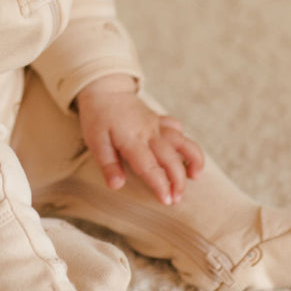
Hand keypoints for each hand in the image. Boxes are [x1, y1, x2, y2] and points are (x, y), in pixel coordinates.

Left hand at [76, 75, 203, 204]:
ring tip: (196, 176)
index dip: (161, 185)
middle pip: (171, 158)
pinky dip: (184, 142)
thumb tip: (116, 185)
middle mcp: (150, 133)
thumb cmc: (98, 117)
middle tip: (177, 199)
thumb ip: (108, 164)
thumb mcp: (95, 142)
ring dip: (193, 159)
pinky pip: (177, 129)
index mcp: (132, 140)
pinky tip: (183, 153)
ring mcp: (157, 125)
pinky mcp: (160, 120)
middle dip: (178, 180)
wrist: (105, 89)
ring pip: (183, 141)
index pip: (150, 166)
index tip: (167, 200)